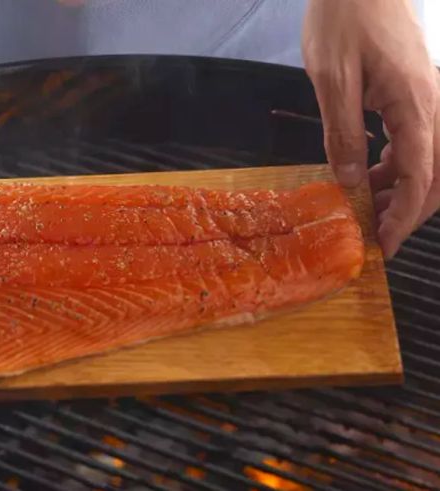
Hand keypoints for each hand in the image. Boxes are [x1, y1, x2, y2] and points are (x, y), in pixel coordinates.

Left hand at [302, 0, 438, 257]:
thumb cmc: (344, 20)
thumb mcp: (333, 80)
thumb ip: (343, 133)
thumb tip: (351, 182)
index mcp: (415, 105)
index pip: (419, 175)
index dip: (403, 216)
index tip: (383, 244)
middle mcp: (432, 105)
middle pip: (434, 174)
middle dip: (408, 210)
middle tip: (377, 235)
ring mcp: (427, 99)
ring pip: (427, 160)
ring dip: (401, 189)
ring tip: (366, 209)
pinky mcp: (414, 94)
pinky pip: (415, 140)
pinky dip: (396, 165)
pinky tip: (369, 174)